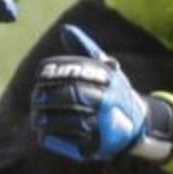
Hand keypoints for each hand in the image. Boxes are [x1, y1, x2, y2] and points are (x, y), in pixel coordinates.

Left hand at [30, 25, 172, 162]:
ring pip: (71, 121)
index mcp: (109, 78)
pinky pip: (73, 142)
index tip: (41, 74)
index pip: (77, 72)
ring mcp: (106, 124)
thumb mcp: (104, 68)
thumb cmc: (112, 91)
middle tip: (36, 99)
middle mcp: (110, 100)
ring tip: (37, 118)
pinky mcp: (100, 144)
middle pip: (73, 96)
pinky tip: (44, 133)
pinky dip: (55, 138)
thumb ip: (84, 49)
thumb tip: (66, 29)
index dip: (55, 72)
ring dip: (48, 119)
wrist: (136, 125)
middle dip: (49, 97)